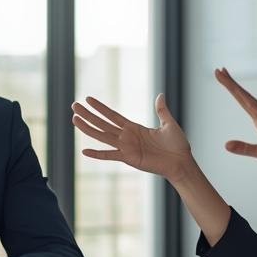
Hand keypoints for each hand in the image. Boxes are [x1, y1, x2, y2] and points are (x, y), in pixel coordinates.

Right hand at [71, 93, 195, 180]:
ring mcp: (126, 147)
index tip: (88, 99)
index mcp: (134, 128)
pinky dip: (97, 154)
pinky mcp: (129, 158)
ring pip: (102, 135)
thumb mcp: (168, 123)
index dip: (100, 108)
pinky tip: (84, 150)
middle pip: (102, 123)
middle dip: (88, 115)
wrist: (182, 162)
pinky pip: (110, 155)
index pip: (112, 116)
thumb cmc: (177, 145)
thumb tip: (160, 95)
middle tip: (74, 106)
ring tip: (74, 119)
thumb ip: (161, 110)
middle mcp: (127, 137)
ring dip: (88, 128)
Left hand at [215, 67, 256, 177]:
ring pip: (253, 105)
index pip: (244, 103)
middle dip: (232, 85)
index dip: (233, 90)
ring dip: (239, 92)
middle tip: (219, 70)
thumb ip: (244, 148)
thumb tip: (226, 144)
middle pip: (246, 99)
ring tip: (227, 79)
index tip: (222, 77)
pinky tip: (248, 104)